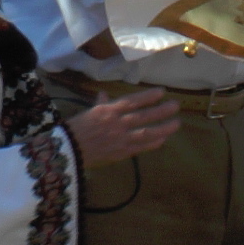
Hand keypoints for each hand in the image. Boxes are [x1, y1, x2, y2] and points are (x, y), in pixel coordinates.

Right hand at [64, 89, 180, 167]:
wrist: (67, 150)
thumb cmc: (76, 129)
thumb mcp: (89, 113)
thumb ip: (101, 104)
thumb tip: (104, 94)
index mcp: (108, 111)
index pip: (132, 101)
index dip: (148, 96)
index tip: (162, 91)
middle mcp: (117, 123)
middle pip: (143, 116)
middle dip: (161, 111)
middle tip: (176, 105)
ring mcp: (120, 139)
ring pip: (146, 132)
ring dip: (163, 128)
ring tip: (176, 123)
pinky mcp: (120, 153)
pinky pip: (140, 147)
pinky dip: (152, 144)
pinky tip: (163, 140)